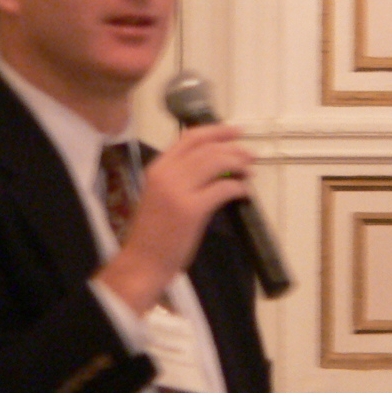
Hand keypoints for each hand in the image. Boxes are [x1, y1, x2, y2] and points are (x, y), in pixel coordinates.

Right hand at [95, 124, 251, 314]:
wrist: (142, 261)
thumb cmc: (152, 233)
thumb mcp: (158, 195)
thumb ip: (178, 177)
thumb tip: (212, 166)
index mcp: (157, 168)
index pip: (189, 138)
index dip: (216, 131)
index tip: (235, 131)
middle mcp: (166, 174)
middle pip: (207, 148)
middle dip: (234, 148)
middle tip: (249, 155)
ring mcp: (178, 191)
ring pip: (216, 163)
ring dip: (238, 164)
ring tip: (249, 172)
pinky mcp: (191, 210)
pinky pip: (223, 189)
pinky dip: (239, 188)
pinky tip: (244, 193)